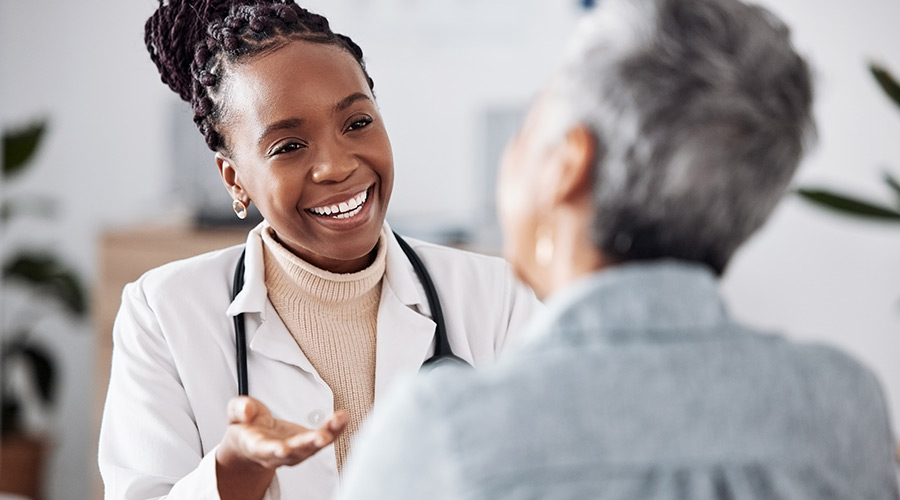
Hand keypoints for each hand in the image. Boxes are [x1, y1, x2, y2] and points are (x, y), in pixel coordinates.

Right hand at [215, 396, 347, 499]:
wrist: (253, 442)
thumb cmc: (246, 428)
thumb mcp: (235, 415)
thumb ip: (239, 410)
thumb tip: (246, 409)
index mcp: (258, 447)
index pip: (267, 451)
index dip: (275, 451)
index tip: (283, 449)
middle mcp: (280, 454)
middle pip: (297, 452)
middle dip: (310, 444)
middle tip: (323, 437)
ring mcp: (297, 451)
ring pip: (314, 446)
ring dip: (329, 434)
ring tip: (339, 421)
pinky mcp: (309, 443)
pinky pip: (325, 437)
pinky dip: (336, 428)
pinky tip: (343, 417)